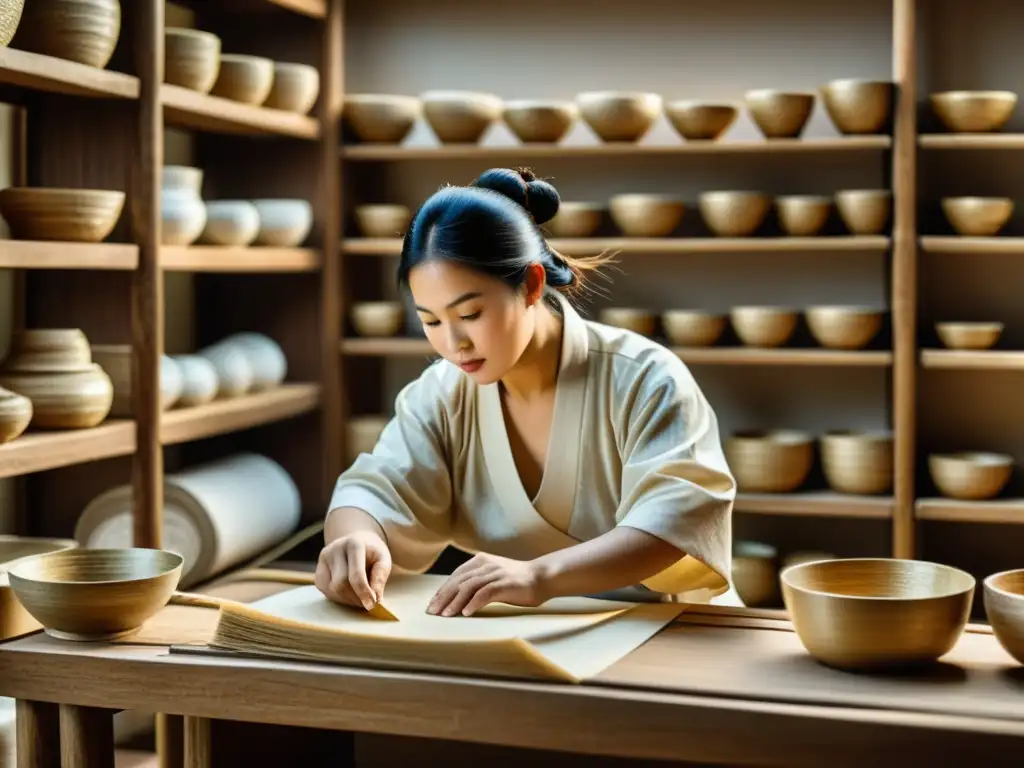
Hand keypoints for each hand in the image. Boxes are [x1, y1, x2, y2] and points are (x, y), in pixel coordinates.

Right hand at [315, 530, 391, 610]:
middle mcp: (335, 549)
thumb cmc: (373, 552)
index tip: (372, 605)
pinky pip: (326, 591)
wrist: (358, 541)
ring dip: (348, 600)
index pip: (356, 574)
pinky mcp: (318, 570)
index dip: (363, 592)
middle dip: (355, 598)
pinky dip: (338, 598)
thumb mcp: (383, 560)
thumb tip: (375, 599)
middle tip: (368, 603)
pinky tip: (349, 594)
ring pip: (332, 589)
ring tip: (360, 598)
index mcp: (354, 544)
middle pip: (341, 584)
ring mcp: (324, 559)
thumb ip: (380, 577)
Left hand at [427, 553, 547, 616]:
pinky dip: (473, 603)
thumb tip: (456, 597)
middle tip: (432, 612)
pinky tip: (466, 613)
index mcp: (480, 561)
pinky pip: (485, 593)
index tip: (432, 604)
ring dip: (455, 602)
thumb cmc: (516, 581)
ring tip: (446, 615)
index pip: (455, 576)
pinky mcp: (505, 583)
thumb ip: (477, 582)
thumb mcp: (492, 576)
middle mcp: (485, 565)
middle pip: (458, 581)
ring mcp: (495, 573)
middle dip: (443, 597)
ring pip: (468, 587)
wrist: (541, 577)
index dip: (442, 590)